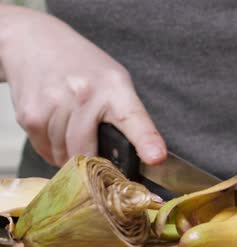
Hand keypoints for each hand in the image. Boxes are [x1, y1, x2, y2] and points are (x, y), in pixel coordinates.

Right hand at [0, 5, 165, 165]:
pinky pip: (44, 150)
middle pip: (88, 152)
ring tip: (70, 130)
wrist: (37, 43)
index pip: (133, 118)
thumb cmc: (85, 68)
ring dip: (68, 155)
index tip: (156, 157)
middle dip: (91, 162)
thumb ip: (126, 117)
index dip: (146, 141)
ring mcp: (55, 103)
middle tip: (92, 152)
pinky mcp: (30, 114)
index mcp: (115, 87)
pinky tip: (55, 128)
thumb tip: (139, 158)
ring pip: (64, 155)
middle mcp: (85, 93)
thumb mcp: (115, 82)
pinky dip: (51, 149)